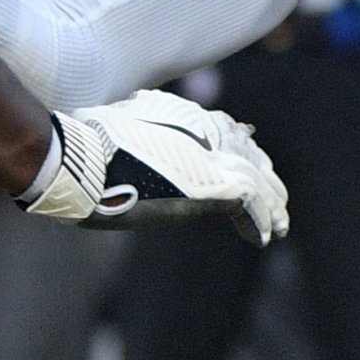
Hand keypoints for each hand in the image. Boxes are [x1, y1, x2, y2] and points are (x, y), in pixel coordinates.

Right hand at [24, 90, 289, 242]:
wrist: (78, 164)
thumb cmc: (83, 149)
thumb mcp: (110, 131)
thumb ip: (133, 131)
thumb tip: (118, 139)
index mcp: (178, 120)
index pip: (223, 129)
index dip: (243, 145)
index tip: (253, 154)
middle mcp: (197, 137)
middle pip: (245, 154)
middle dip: (264, 175)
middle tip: (279, 197)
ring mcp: (203, 162)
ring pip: (253, 181)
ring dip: (270, 204)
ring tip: (281, 224)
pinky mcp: (205, 189)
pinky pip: (246, 204)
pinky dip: (258, 220)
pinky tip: (264, 238)